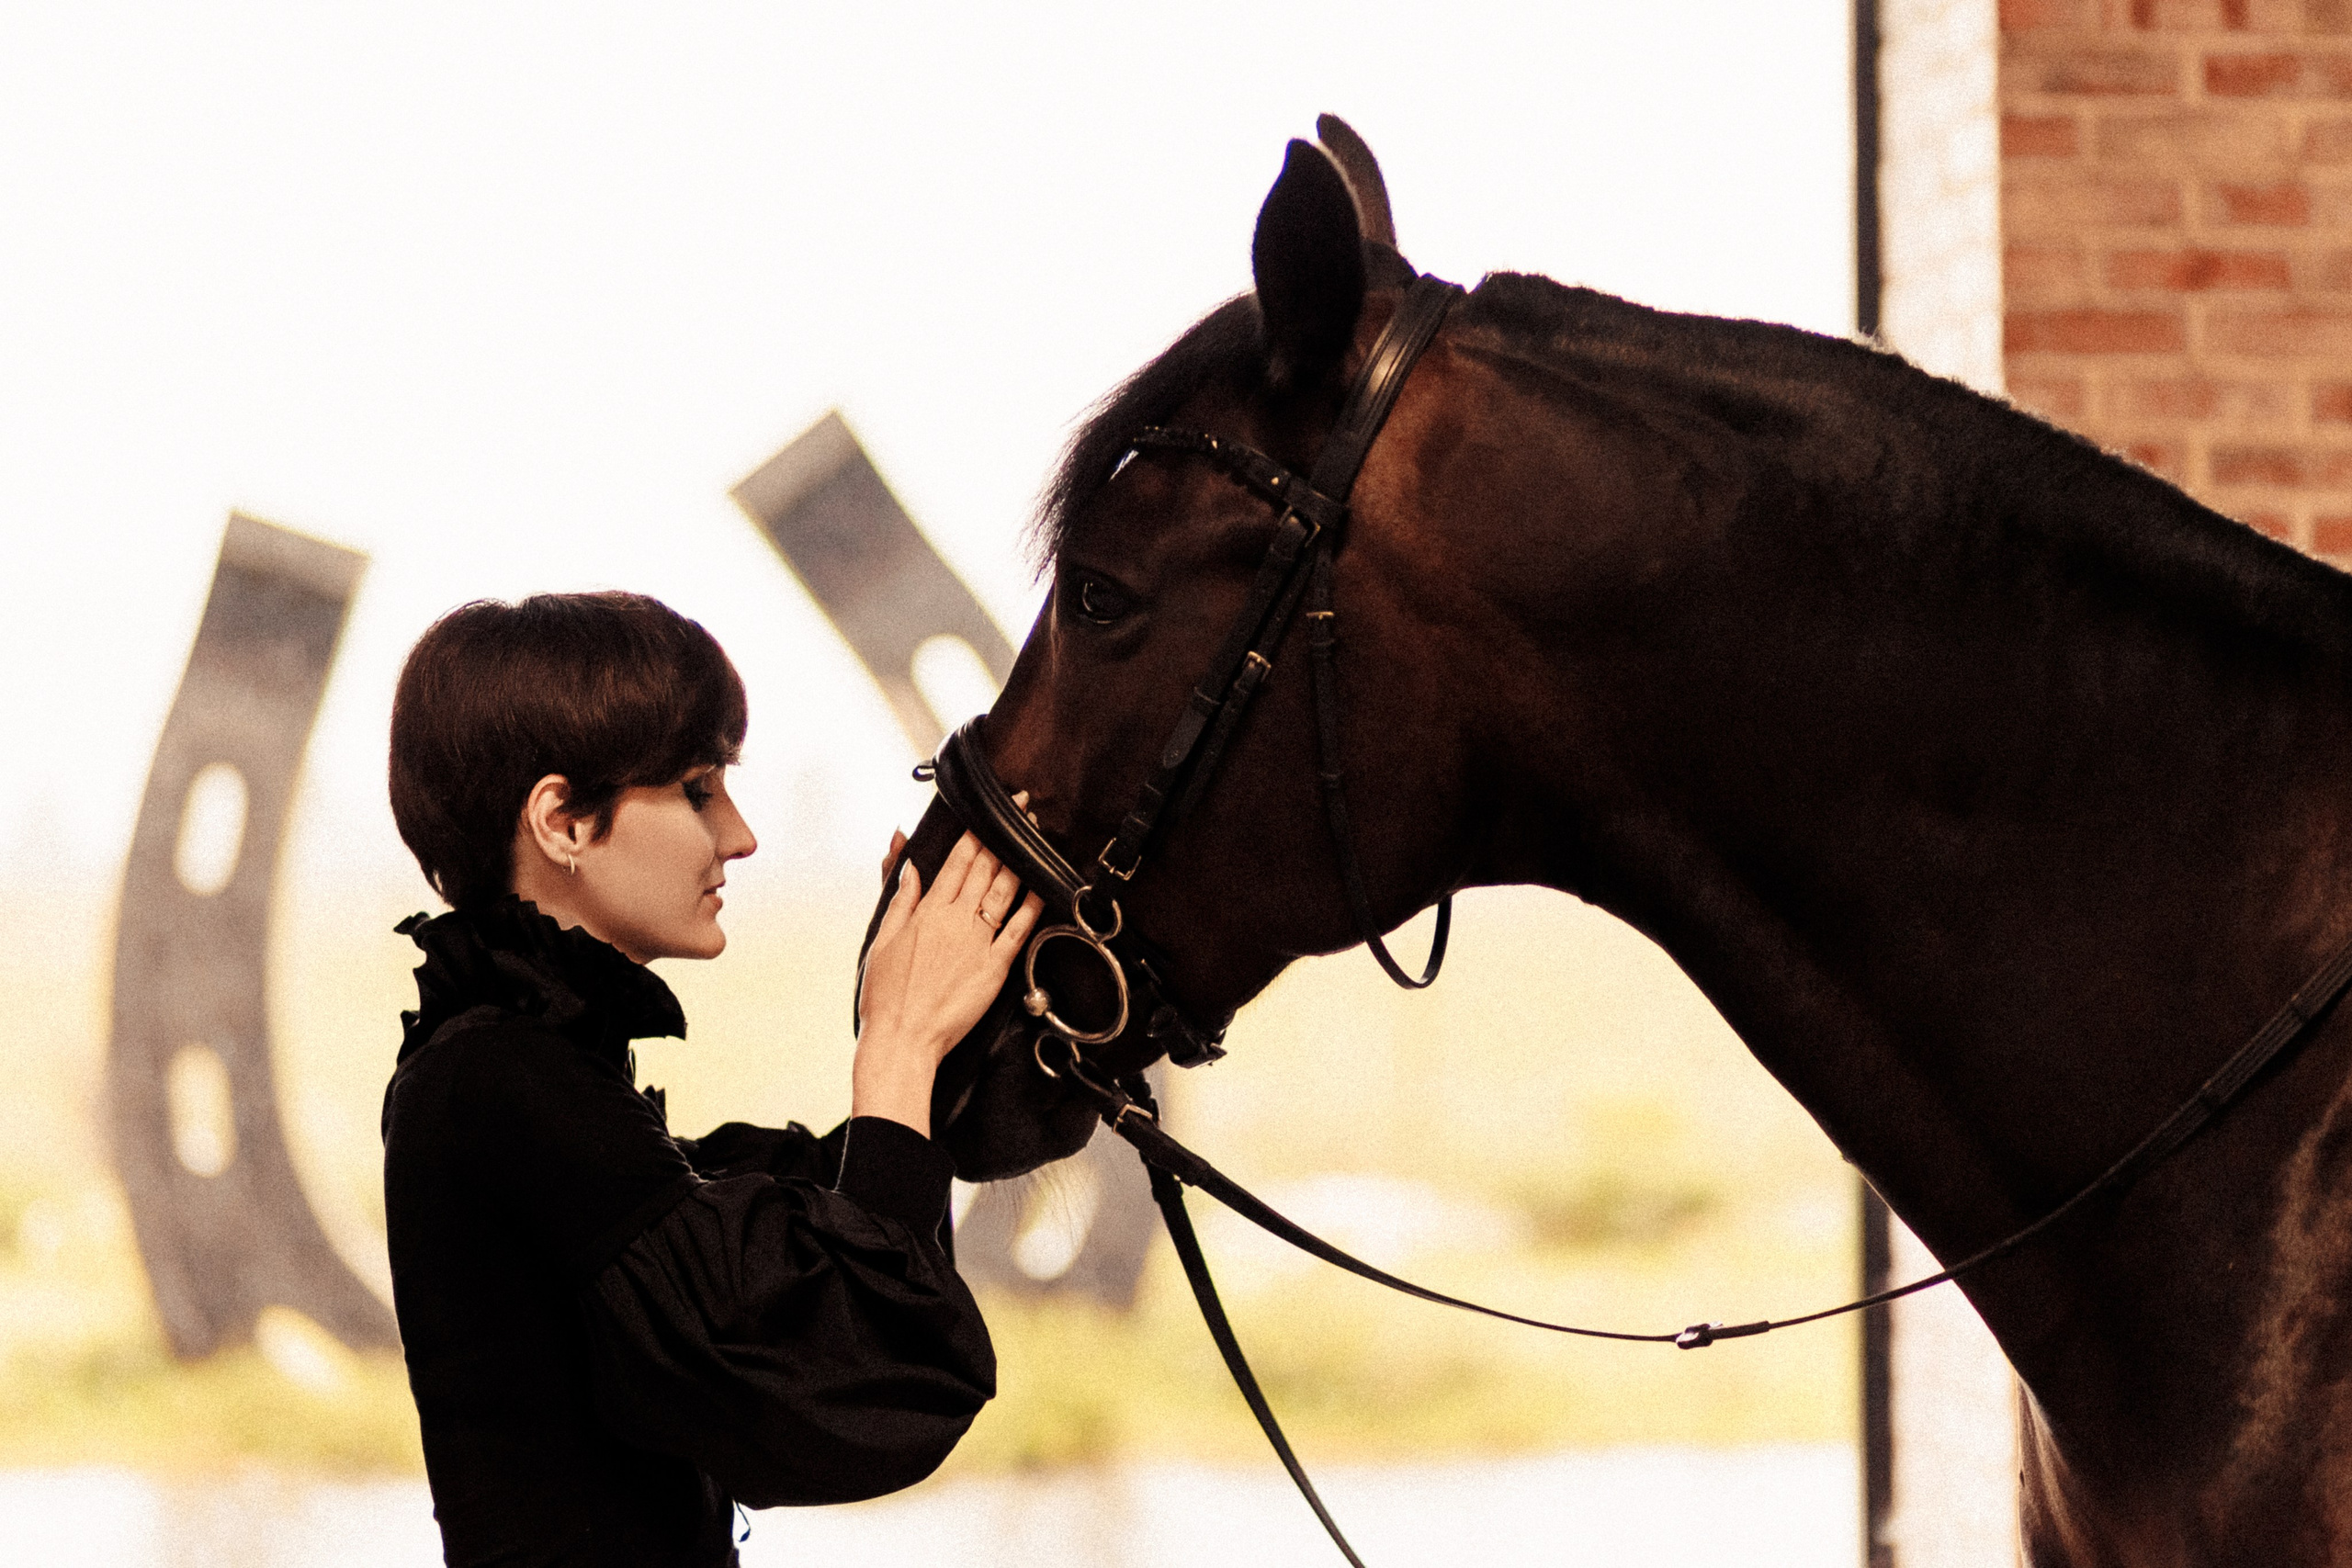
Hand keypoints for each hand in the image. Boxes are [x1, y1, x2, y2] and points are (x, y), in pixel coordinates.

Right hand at [853, 831, 1041, 1136]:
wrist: (902, 1040)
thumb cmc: (884, 996)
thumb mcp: (881, 938)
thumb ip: (899, 897)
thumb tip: (905, 859)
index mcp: (927, 911)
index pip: (958, 860)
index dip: (978, 831)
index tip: (992, 811)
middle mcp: (956, 921)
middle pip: (986, 868)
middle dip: (1005, 836)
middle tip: (1022, 811)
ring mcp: (978, 943)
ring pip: (1005, 891)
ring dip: (1021, 860)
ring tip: (1035, 836)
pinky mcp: (995, 968)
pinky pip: (1020, 930)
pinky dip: (1033, 904)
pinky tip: (1043, 885)